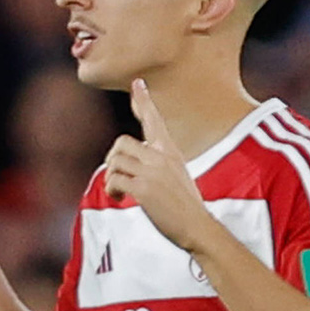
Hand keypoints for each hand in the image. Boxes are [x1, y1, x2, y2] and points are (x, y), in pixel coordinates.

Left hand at [104, 79, 217, 251]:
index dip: (144, 101)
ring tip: (119, 191)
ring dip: (111, 176)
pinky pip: (114, 179)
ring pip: (115, 160)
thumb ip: (158, 164)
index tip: (138, 83)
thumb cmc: (186, 207)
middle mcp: (161, 157)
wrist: (198, 227)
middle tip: (117, 178)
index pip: (155, 120)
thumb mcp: (177, 176)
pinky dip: (112, 189)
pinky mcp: (144, 189)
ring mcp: (153, 172)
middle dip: (112, 160)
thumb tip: (133, 163)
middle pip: (122, 143)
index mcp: (170, 151)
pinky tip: (120, 198)